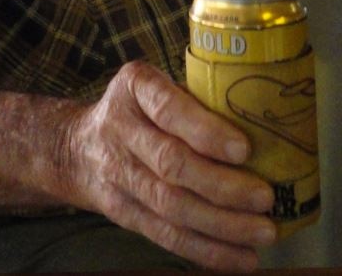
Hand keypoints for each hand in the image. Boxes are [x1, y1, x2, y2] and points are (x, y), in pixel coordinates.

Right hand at [64, 60, 275, 271]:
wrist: (76, 146)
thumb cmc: (136, 107)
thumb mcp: (154, 83)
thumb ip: (193, 95)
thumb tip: (263, 115)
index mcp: (134, 88)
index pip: (168, 109)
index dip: (205, 131)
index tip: (244, 149)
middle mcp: (120, 129)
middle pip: (171, 164)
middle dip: (222, 186)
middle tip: (265, 197)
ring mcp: (118, 174)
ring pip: (170, 207)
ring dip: (221, 225)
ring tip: (263, 232)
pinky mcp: (123, 212)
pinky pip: (165, 236)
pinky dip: (206, 251)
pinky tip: (241, 258)